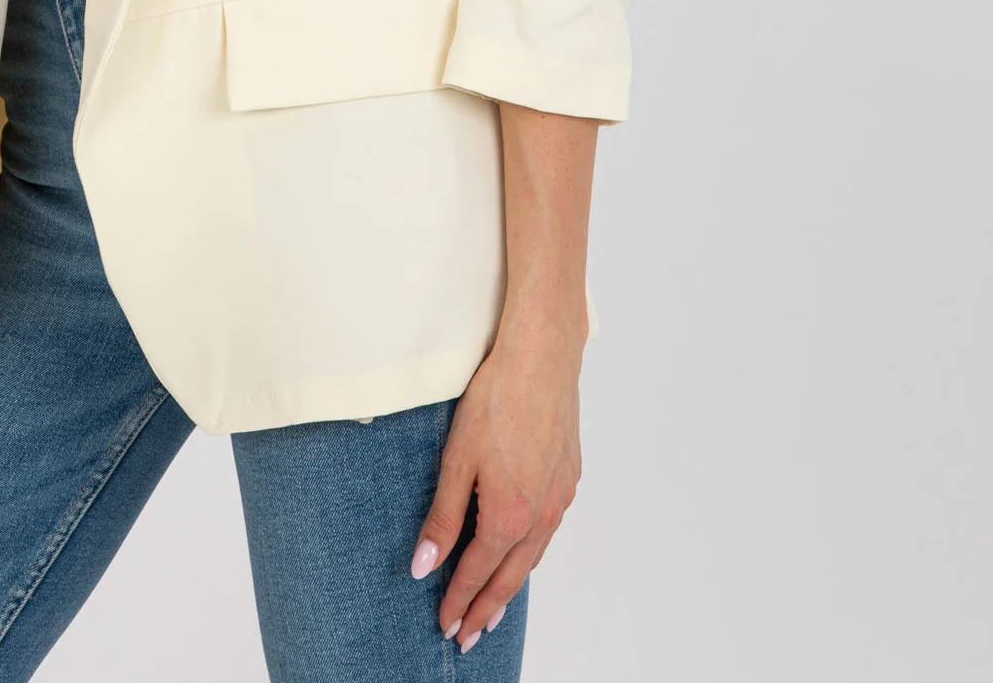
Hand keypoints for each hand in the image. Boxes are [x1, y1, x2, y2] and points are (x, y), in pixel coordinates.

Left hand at [411, 317, 584, 651]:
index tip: (446, 625)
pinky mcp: (570, 478)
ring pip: (533, 556)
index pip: (478, 574)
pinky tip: (522, 551)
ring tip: (492, 607)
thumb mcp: (456, 459)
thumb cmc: (496, 400)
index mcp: (509, 515)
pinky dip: (530, 552)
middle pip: (510, 577)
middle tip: (468, 636)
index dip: (459, 602)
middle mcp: (541, 515)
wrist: (542, 357)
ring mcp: (560, 497)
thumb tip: (423, 566)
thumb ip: (442, 518)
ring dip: (511, 585)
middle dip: (486, 610)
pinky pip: (548, 530)